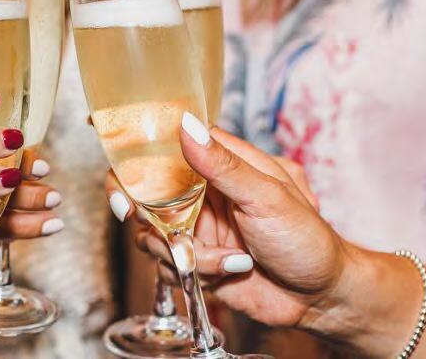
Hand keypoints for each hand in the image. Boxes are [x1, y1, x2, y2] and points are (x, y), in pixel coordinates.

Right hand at [107, 115, 350, 328]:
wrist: (320, 299)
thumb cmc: (309, 240)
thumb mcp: (268, 196)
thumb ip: (223, 163)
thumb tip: (187, 126)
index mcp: (224, 164)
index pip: (172, 139)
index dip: (137, 138)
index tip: (105, 135)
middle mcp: (203, 192)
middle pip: (145, 186)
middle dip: (135, 203)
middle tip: (133, 213)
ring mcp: (197, 227)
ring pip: (152, 231)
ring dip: (183, 249)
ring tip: (229, 258)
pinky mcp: (194, 260)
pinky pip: (167, 263)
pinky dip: (195, 271)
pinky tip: (232, 270)